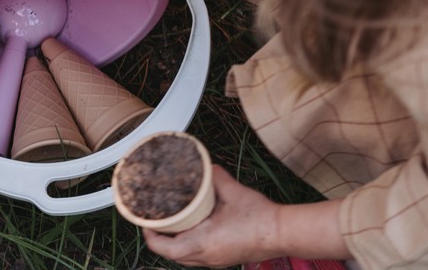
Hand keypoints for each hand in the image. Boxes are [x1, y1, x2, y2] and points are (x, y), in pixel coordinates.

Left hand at [141, 166, 281, 266]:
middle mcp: (206, 257)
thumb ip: (216, 177)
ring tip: (171, 224)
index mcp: (203, 243)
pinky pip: (198, 256)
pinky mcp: (224, 260)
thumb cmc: (260, 218)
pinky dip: (189, 245)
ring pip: (185, 258)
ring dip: (175, 243)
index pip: (165, 248)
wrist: (282, 234)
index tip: (145, 222)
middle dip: (160, 239)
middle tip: (155, 221)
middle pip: (172, 255)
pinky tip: (193, 230)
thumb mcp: (233, 191)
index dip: (150, 236)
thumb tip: (206, 167)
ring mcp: (216, 261)